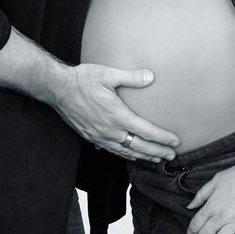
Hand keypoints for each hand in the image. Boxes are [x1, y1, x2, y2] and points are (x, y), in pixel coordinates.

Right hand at [50, 63, 180, 161]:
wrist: (59, 89)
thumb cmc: (83, 80)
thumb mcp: (108, 74)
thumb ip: (131, 77)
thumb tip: (151, 77)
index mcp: (117, 116)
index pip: (146, 132)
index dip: (162, 138)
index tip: (175, 142)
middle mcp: (110, 130)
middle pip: (139, 146)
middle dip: (157, 152)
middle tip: (171, 156)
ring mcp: (100, 136)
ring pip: (126, 152)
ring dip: (143, 156)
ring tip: (156, 159)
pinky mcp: (92, 137)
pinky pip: (113, 150)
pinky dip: (126, 155)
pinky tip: (132, 155)